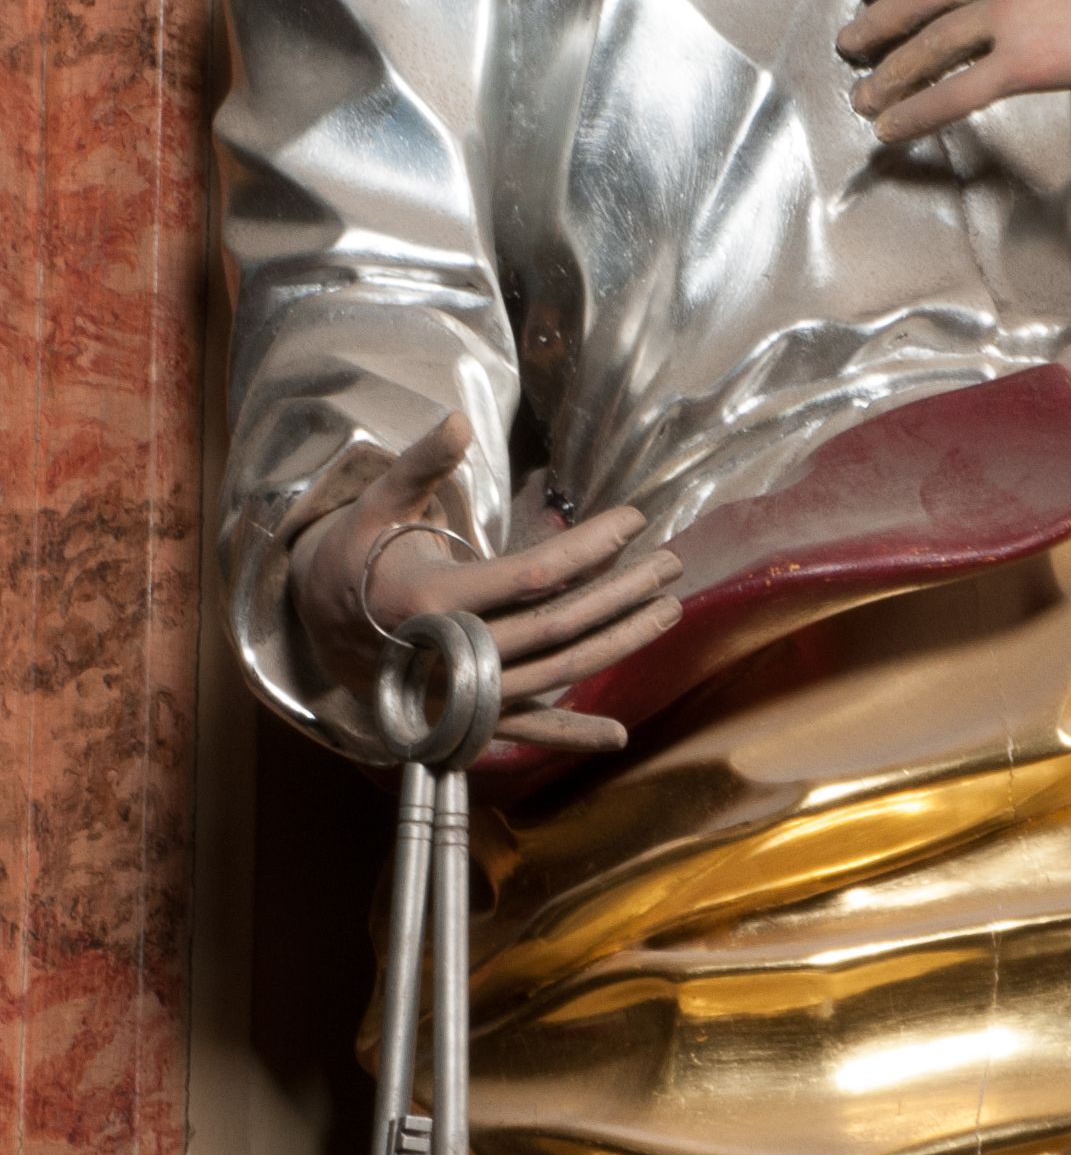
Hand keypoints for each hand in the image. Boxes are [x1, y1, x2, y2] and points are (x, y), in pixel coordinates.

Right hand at [287, 416, 681, 754]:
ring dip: (618, 643)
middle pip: (559, 624)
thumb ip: (420, 464)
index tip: (636, 520)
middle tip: (672, 563)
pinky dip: (570, 735)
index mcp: (431, 600)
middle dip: (622, 593)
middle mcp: (450, 654)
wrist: (314, 631)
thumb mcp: (376, 505)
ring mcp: (460, 694)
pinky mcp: (463, 720)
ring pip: (556, 673)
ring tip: (667, 610)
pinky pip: (524, 731)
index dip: (592, 546)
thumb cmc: (355, 558)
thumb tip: (460, 419)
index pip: (535, 573)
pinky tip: (618, 734)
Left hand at [838, 0, 1070, 142]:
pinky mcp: (1024, 60)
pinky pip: (954, 92)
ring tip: (863, 99)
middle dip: (876, 26)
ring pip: (927, 49)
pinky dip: (915, 113)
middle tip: (847, 46)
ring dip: (888, 77)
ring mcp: (1008, 13)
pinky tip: (890, 130)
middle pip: (918, 0)